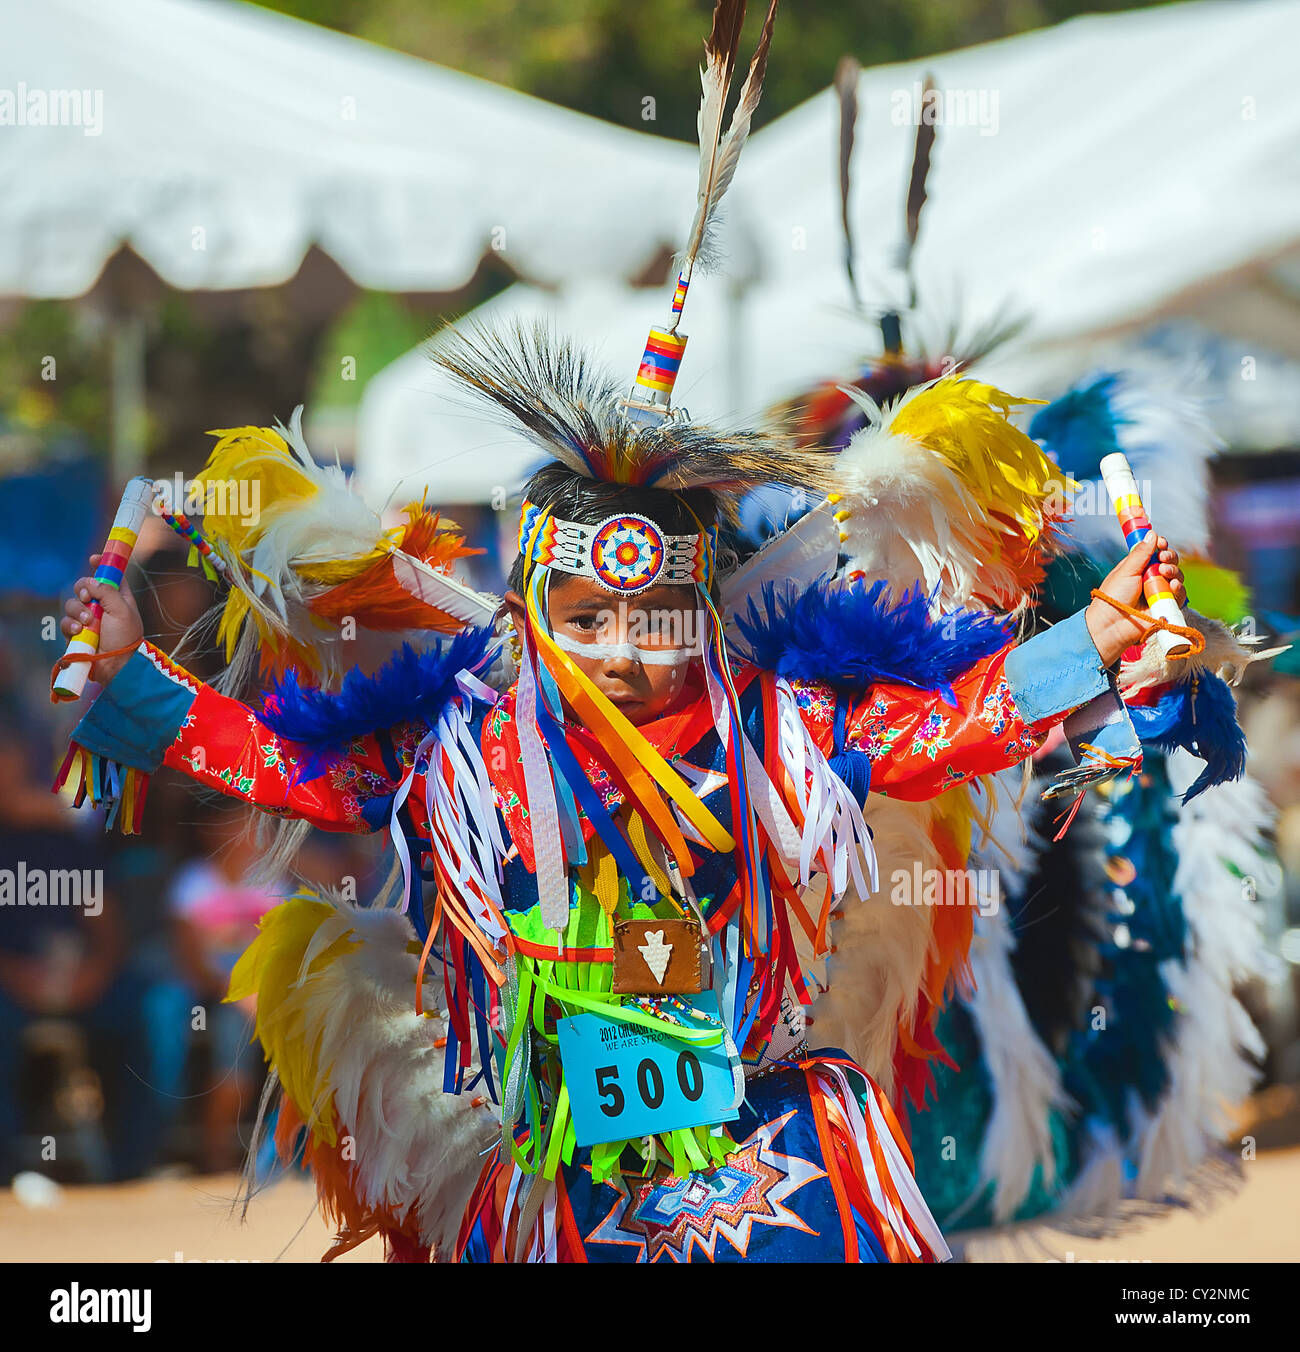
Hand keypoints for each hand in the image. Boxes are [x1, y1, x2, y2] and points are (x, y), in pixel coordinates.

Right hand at [60, 553, 144, 684]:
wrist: (116, 666)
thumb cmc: (125, 638)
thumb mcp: (122, 610)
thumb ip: (107, 591)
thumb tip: (89, 580)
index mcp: (119, 598)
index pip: (110, 576)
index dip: (102, 565)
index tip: (94, 559)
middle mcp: (103, 607)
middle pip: (84, 586)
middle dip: (82, 589)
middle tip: (86, 597)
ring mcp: (88, 620)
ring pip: (72, 603)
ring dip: (77, 610)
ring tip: (87, 622)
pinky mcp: (77, 633)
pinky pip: (66, 622)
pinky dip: (70, 625)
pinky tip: (78, 631)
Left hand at [1085, 531, 1186, 667]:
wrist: (1113, 623)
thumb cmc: (1114, 597)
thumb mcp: (1126, 571)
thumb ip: (1141, 553)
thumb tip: (1152, 533)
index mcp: (1138, 567)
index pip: (1155, 551)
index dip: (1160, 545)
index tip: (1161, 542)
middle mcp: (1151, 577)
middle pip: (1169, 561)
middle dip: (1169, 556)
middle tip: (1163, 557)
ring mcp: (1159, 591)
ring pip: (1176, 576)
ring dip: (1174, 570)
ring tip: (1165, 572)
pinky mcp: (1166, 605)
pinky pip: (1179, 594)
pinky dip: (1179, 588)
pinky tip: (1173, 586)